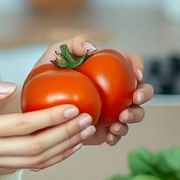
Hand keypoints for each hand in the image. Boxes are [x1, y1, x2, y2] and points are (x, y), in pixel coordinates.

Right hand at [0, 77, 92, 172]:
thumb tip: (12, 86)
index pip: (23, 126)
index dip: (51, 118)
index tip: (73, 108)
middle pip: (34, 148)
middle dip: (64, 136)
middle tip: (86, 121)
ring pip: (32, 162)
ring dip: (60, 150)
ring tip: (81, 136)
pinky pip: (22, 166)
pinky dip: (45, 159)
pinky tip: (61, 148)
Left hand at [29, 36, 153, 146]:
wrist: (35, 103)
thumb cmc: (46, 74)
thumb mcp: (55, 53)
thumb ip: (72, 44)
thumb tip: (91, 48)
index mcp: (108, 68)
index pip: (131, 62)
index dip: (139, 66)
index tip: (136, 74)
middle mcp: (116, 90)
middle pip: (142, 90)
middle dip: (144, 94)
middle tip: (134, 99)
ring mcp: (112, 111)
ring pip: (135, 114)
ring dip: (133, 117)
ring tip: (119, 121)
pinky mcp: (104, 129)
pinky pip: (117, 134)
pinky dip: (117, 136)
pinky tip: (109, 136)